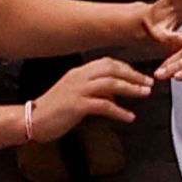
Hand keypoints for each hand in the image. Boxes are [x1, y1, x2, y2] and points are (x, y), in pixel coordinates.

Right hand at [29, 58, 153, 139]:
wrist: (33, 119)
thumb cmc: (53, 109)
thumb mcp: (75, 95)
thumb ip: (95, 92)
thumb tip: (114, 97)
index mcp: (78, 72)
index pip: (107, 62)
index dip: (126, 68)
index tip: (139, 75)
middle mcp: (79, 76)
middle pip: (111, 68)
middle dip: (133, 74)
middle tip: (148, 83)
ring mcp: (77, 89)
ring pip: (110, 83)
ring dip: (130, 88)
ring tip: (144, 94)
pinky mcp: (77, 105)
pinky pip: (103, 105)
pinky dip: (119, 111)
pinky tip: (129, 117)